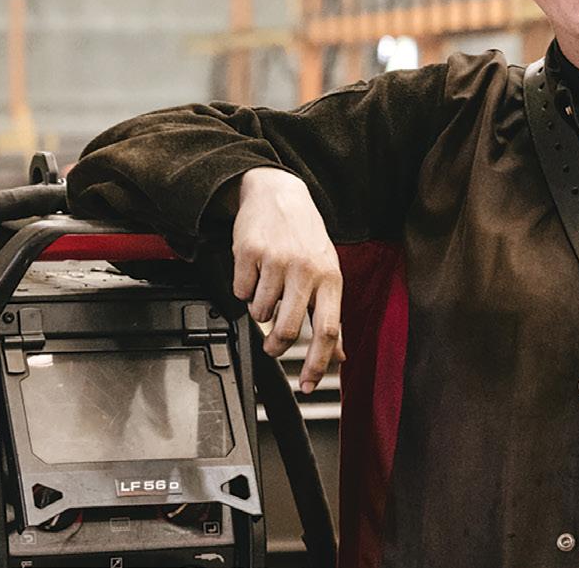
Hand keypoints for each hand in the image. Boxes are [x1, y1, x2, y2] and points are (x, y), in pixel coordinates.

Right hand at [230, 167, 345, 392]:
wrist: (279, 193)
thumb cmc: (305, 238)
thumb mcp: (328, 273)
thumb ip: (332, 315)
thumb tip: (339, 355)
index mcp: (330, 279)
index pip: (328, 330)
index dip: (318, 364)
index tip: (308, 386)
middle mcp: (305, 271)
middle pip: (287, 330)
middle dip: (276, 347)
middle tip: (272, 347)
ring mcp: (276, 261)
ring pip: (259, 313)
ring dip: (260, 309)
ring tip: (268, 287)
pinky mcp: (249, 253)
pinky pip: (239, 292)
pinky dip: (244, 289)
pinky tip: (255, 271)